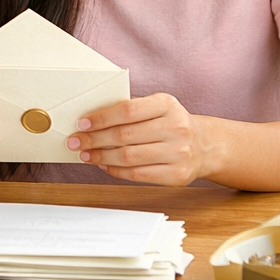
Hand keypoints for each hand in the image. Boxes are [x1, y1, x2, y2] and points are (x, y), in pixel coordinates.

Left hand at [66, 93, 208, 185]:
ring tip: (86, 154)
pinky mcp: (177, 175)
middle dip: (94, 139)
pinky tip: (104, 164)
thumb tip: (90, 119)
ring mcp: (178, 153)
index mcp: (167, 104)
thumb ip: (131, 109)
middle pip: (125, 135)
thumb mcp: (157, 106)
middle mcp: (176, 128)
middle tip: (75, 141)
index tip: (82, 124)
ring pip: (129, 157)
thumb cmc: (170, 122)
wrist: (204, 145)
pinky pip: (138, 174)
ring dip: (101, 156)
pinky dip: (116, 171)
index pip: (127, 110)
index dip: (101, 118)